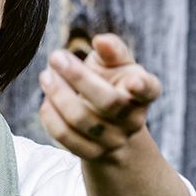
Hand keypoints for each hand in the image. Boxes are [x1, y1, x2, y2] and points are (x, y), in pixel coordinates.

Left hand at [37, 33, 162, 160]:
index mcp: (143, 93)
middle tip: (55, 56)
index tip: (133, 80)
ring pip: (81, 119)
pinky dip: (51, 116)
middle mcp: (133, 119)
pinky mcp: (92, 154)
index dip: (142, 87)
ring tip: (46, 75)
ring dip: (58, 94)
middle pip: (107, 101)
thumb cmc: (112, 84)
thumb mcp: (117, 65)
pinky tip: (46, 99)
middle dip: (78, 77)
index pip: (149, 90)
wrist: (110, 127)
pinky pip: (66, 136)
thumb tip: (101, 41)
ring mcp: (113, 140)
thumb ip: (112, 50)